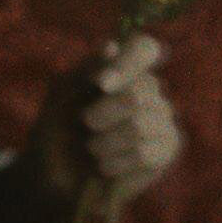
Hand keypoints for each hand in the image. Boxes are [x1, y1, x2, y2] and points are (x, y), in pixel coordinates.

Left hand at [26, 33, 183, 214]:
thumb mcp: (61, 95)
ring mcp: (162, 118)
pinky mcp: (167, 148)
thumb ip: (86, 70)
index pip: (144, 48)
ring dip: (104, 142)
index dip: (127, 64)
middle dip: (102, 114)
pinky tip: (104, 167)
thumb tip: (112, 45)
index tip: (102, 84)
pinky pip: (146, 153)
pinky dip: (115, 162)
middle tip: (86, 124)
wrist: (54, 177)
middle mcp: (148, 89)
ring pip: (139, 125)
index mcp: (123, 68)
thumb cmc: (57, 129)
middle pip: (137, 94)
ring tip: (92, 149)